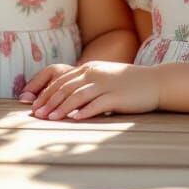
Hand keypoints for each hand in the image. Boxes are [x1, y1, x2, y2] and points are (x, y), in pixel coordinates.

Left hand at [29, 61, 160, 119]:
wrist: (154, 82)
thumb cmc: (126, 83)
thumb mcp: (103, 77)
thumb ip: (85, 83)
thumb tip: (65, 97)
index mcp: (89, 68)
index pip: (61, 81)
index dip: (45, 93)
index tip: (34, 106)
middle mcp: (94, 74)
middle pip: (65, 88)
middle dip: (48, 102)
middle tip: (36, 115)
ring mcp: (106, 85)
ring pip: (78, 96)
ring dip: (61, 108)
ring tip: (49, 119)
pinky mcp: (117, 97)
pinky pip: (97, 105)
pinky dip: (84, 112)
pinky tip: (74, 119)